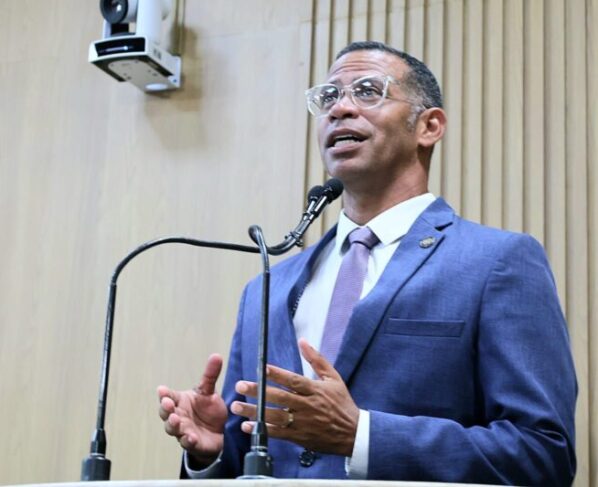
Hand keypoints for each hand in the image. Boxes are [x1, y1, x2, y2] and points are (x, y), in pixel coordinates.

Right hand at [157, 354, 227, 464]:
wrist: (219, 432)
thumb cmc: (208, 410)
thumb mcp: (209, 392)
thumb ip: (210, 375)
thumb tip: (216, 355)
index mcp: (180, 401)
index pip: (169, 396)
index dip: (164, 394)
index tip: (162, 390)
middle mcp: (178, 415)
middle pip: (166, 413)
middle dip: (165, 408)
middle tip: (167, 404)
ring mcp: (183, 430)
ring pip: (172, 428)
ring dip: (173, 424)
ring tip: (176, 420)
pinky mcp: (192, 443)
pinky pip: (186, 443)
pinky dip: (187, 440)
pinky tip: (190, 437)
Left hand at [231, 338, 359, 455]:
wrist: (353, 434)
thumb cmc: (342, 403)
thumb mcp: (333, 378)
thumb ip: (316, 359)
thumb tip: (303, 341)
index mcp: (315, 390)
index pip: (294, 380)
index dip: (278, 374)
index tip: (262, 368)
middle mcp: (307, 406)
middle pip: (280, 398)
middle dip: (259, 391)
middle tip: (240, 386)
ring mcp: (302, 423)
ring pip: (275, 416)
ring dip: (254, 412)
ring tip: (237, 406)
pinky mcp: (299, 437)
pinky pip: (278, 433)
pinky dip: (262, 430)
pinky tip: (247, 427)